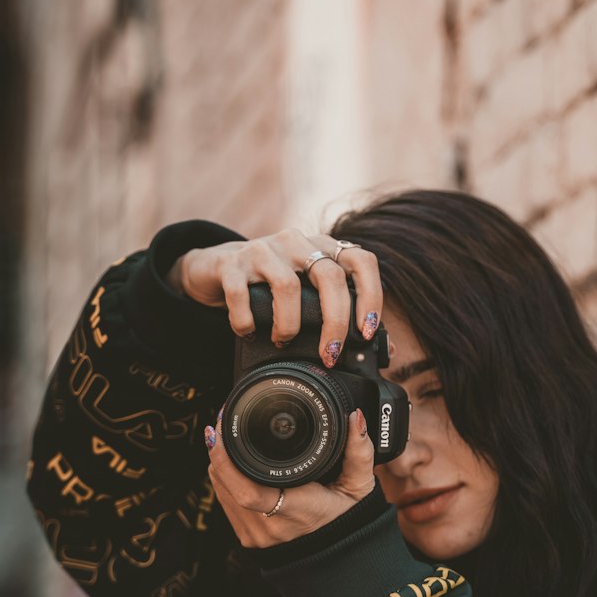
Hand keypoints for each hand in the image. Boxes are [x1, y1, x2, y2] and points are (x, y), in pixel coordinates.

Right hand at [166, 227, 382, 366]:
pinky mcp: (231, 263)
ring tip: (283, 341)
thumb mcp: (306, 291)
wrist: (214, 268)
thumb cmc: (270, 285)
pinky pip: (242, 295)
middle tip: (330, 354)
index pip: (361, 260)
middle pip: (329, 276)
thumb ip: (339, 310)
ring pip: (287, 286)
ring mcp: (262, 249)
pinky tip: (250, 333)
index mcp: (322, 247)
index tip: (367, 331)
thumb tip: (382, 347)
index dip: (370, 296)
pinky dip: (247, 322)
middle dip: (335, 322)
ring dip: (289, 325)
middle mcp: (296, 242)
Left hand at [206, 405, 376, 546]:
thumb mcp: (359, 487)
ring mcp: (256, 534)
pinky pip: (226, 503)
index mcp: (298, 511)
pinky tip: (231, 463)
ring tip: (225, 437)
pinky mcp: (248, 537)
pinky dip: (225, 480)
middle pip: (228, 485)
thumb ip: (359, 452)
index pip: (249, 492)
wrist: (339, 555)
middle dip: (220, 451)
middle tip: (222, 423)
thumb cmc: (349, 519)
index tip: (221, 432)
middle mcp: (271, 526)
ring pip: (222, 491)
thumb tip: (355, 419)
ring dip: (220, 463)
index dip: (226, 461)